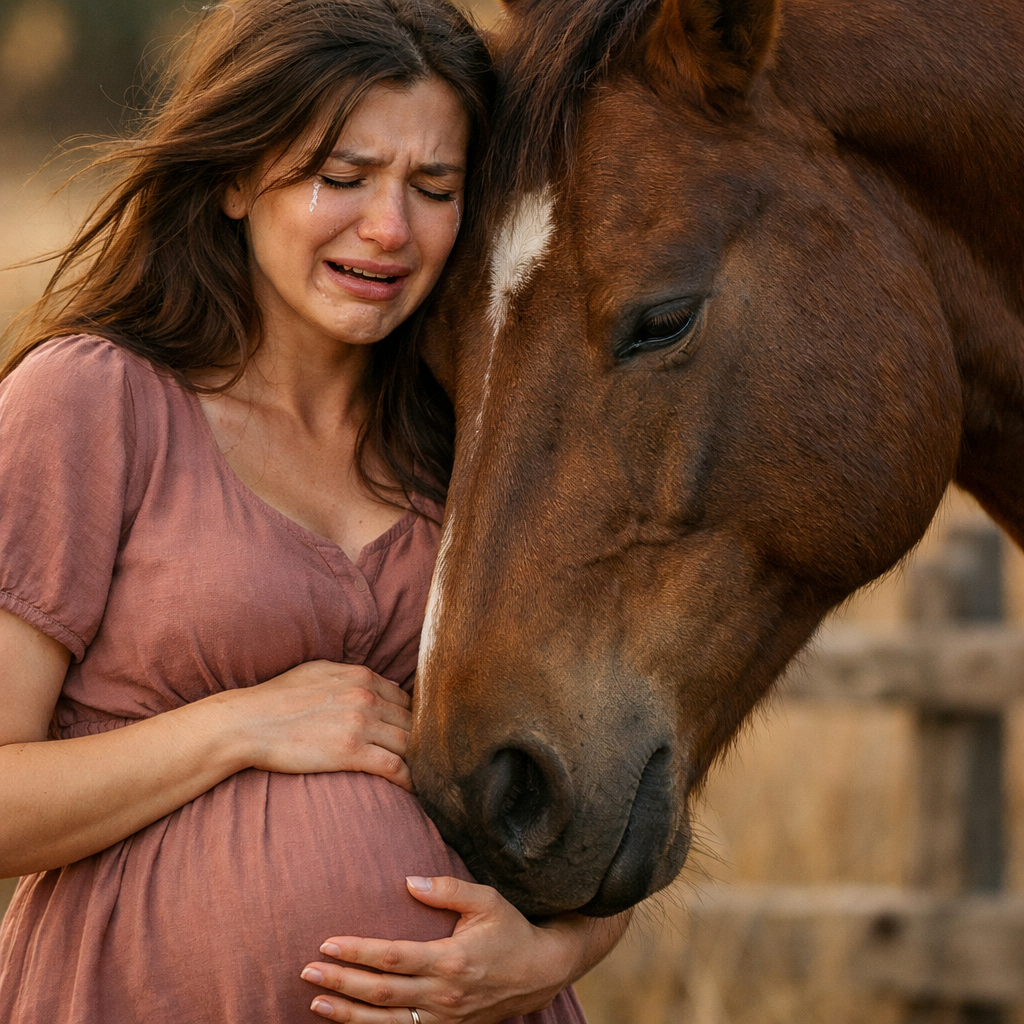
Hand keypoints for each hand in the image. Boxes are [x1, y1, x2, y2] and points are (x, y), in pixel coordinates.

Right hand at [228, 661, 412, 789]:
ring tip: (427, 777)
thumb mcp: (319, 671)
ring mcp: (360, 724)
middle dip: (423, 741)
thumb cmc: (278, 697)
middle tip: (430, 760)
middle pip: (413, 721)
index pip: (406, 699)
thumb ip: (352, 676)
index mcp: (362, 676)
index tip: (416, 737)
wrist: (249, 722)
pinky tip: (415, 790)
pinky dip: (410, 779)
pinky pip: (396, 767)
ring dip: (421, 761)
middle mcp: (367, 697)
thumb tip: (380, 683)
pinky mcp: (351, 752)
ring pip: (410, 743)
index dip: (414, 719)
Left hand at [299, 876, 627, 1023]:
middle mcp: (444, 994)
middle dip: (341, 981)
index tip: (328, 942)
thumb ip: (447, 889)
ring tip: (315, 1001)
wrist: (541, 971)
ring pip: (386, 1021)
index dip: (358, 952)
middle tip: (307, 970)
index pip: (393, 957)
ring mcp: (444, 1018)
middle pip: (381, 992)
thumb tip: (409, 881)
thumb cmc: (511, 929)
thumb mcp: (487, 900)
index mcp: (450, 959)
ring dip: (347, 1014)